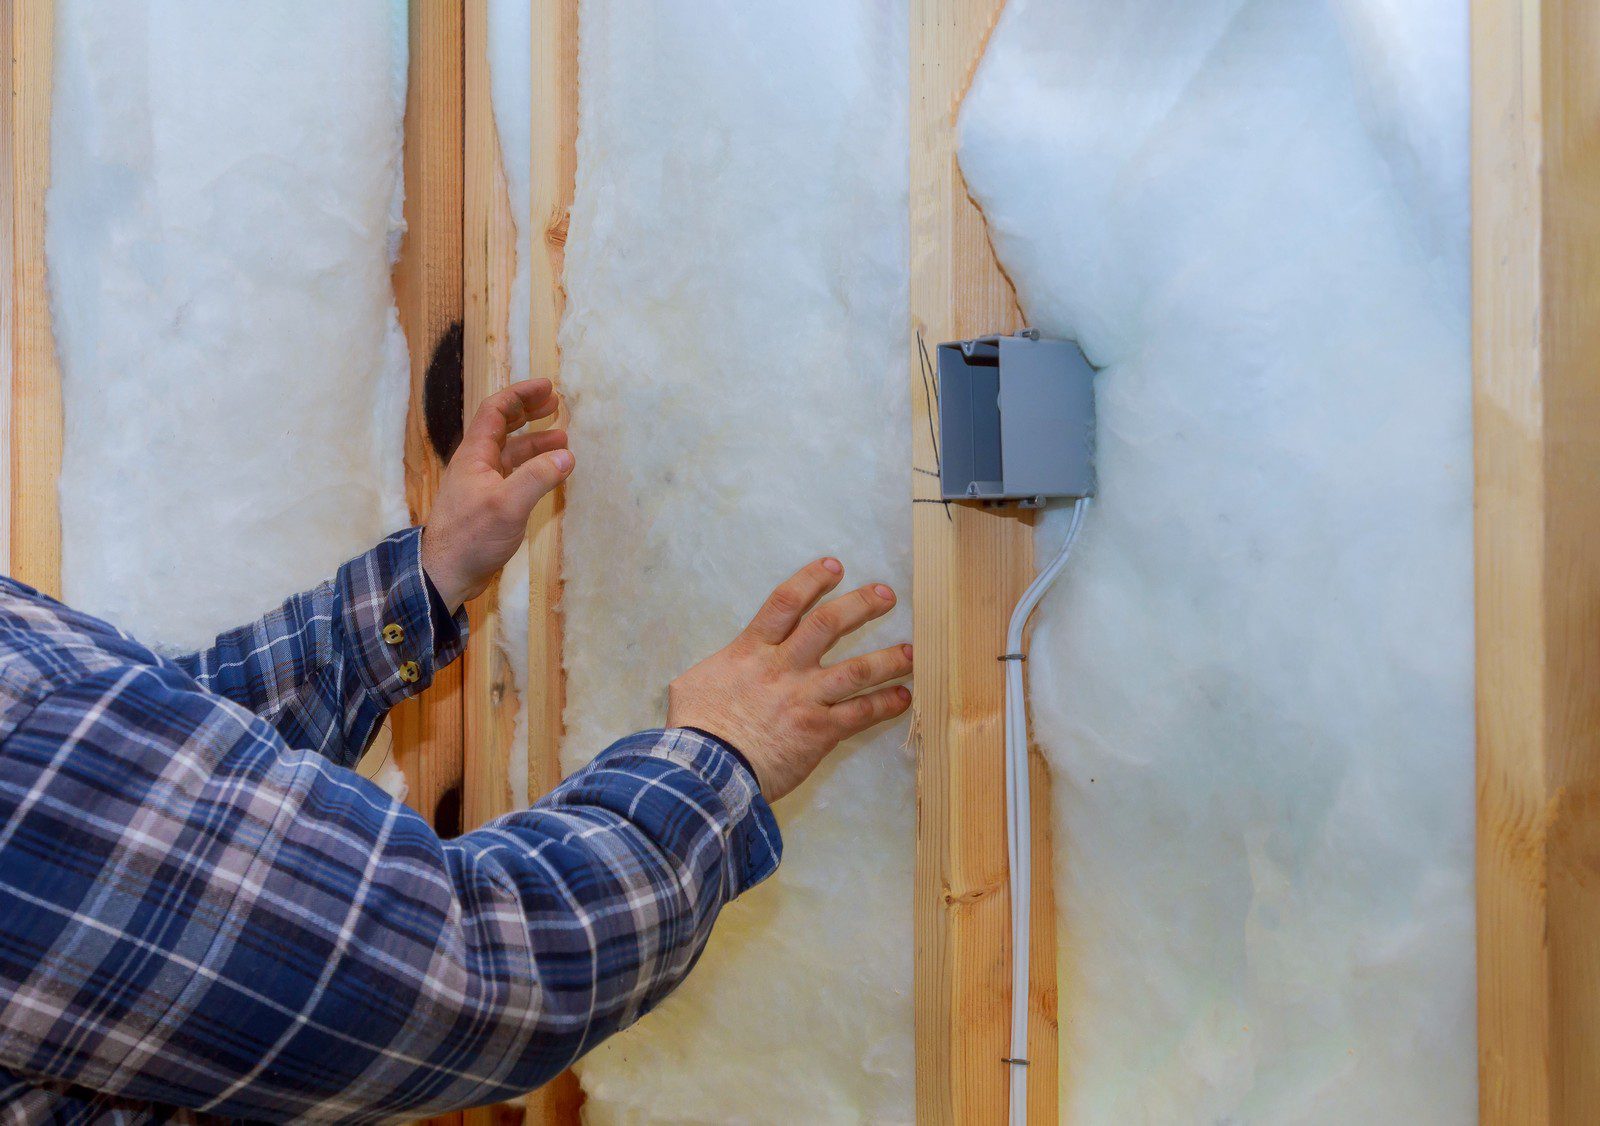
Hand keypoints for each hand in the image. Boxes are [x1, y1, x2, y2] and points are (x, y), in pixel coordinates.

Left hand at [422, 379, 570, 612]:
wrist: (446, 574)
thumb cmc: (472, 536)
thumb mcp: (508, 504)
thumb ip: (538, 477)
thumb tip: (567, 455)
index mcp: (475, 455)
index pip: (495, 410)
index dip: (521, 395)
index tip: (548, 387)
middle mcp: (477, 464)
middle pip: (502, 427)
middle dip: (528, 412)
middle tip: (556, 405)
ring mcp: (482, 485)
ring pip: (510, 453)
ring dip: (535, 442)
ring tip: (563, 439)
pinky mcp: (489, 505)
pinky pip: (513, 475)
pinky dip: (533, 468)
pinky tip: (549, 473)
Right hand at [667, 558, 912, 800]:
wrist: (708, 769)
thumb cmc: (695, 729)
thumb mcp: (693, 685)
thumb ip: (718, 669)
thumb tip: (722, 668)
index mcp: (751, 650)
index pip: (786, 602)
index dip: (813, 579)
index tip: (835, 566)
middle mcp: (784, 667)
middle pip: (829, 625)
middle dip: (861, 606)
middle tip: (886, 595)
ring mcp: (805, 698)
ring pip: (856, 670)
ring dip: (888, 659)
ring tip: (912, 651)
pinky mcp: (820, 731)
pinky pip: (861, 714)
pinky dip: (885, 705)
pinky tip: (903, 697)